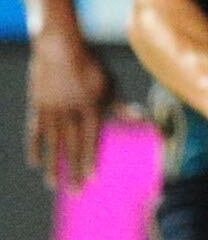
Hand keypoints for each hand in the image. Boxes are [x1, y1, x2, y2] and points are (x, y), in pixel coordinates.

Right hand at [23, 30, 109, 190]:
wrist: (59, 47)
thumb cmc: (91, 65)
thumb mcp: (109, 83)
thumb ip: (120, 105)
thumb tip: (139, 119)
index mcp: (90, 107)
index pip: (91, 139)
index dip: (90, 159)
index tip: (92, 179)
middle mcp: (69, 112)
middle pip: (71, 146)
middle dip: (73, 170)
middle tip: (74, 192)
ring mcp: (51, 110)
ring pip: (51, 143)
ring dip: (53, 165)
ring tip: (53, 184)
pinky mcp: (37, 107)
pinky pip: (34, 132)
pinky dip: (35, 148)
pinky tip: (35, 163)